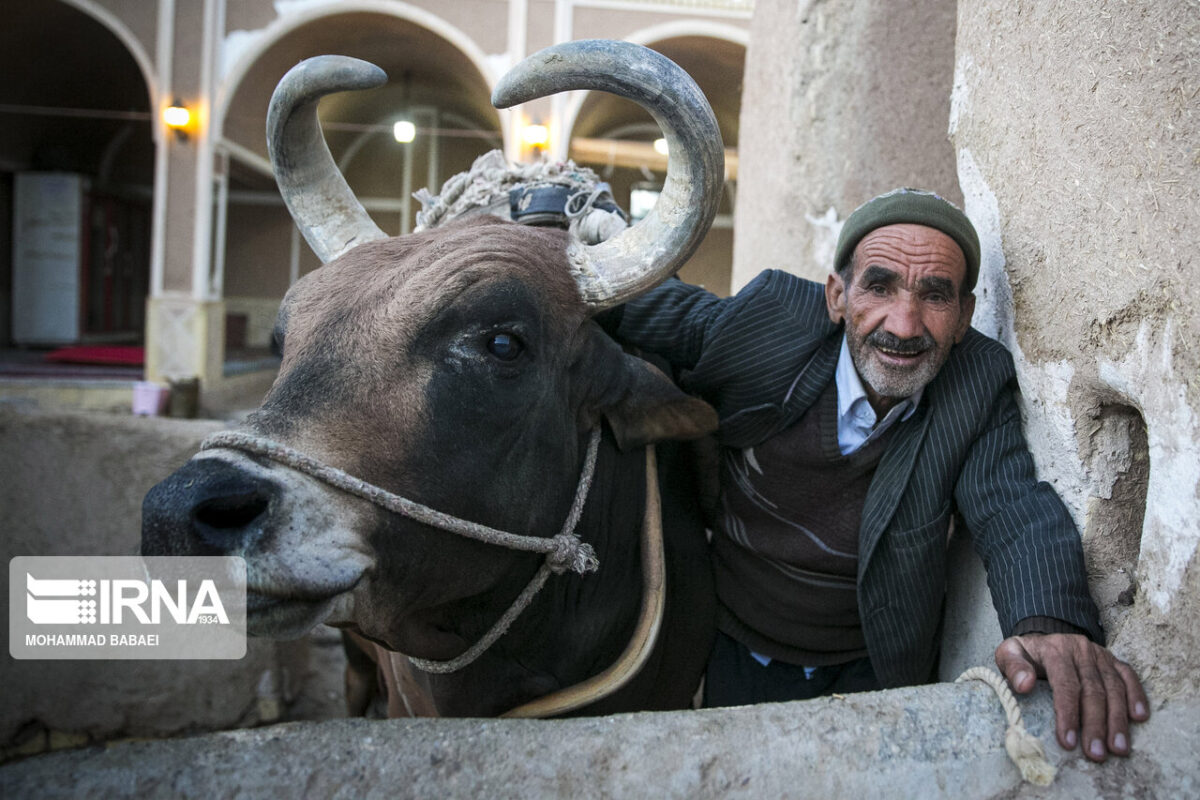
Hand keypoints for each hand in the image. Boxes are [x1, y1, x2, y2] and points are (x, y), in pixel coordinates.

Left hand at [994, 633, 1148, 761]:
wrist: (1043, 637)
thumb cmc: (1026, 654)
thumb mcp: (1009, 654)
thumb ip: (1013, 667)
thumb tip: (1024, 685)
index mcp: (1055, 650)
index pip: (1065, 684)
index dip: (1068, 714)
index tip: (1068, 741)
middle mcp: (1081, 650)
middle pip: (1093, 690)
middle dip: (1095, 724)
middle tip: (1096, 753)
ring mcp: (1100, 655)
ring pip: (1114, 688)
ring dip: (1118, 719)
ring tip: (1118, 747)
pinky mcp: (1113, 660)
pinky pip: (1129, 676)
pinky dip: (1136, 696)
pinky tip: (1139, 717)